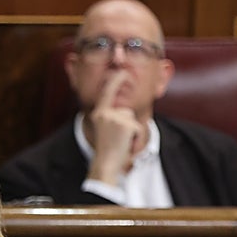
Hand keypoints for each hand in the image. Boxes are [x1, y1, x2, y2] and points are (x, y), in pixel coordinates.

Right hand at [84, 70, 143, 185]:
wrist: (106, 163)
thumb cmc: (106, 149)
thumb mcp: (104, 128)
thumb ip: (110, 116)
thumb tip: (124, 110)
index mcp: (99, 113)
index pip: (107, 92)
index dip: (116, 80)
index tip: (122, 72)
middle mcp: (105, 113)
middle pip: (126, 111)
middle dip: (128, 124)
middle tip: (119, 139)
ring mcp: (115, 118)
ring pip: (132, 119)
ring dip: (131, 130)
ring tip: (121, 142)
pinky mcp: (126, 125)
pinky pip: (138, 127)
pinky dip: (136, 137)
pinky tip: (126, 144)